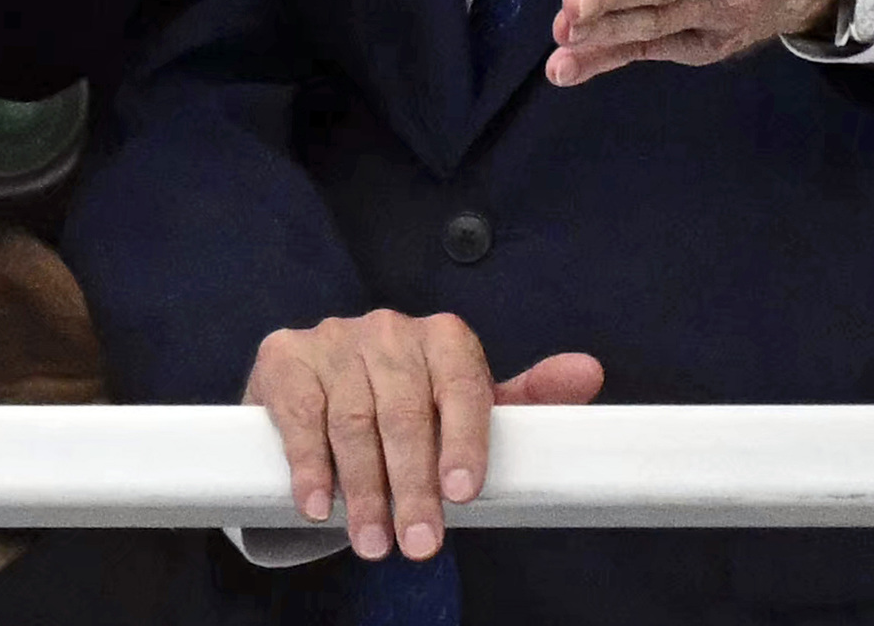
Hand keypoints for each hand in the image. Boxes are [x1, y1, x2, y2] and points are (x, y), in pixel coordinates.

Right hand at [246, 312, 601, 561]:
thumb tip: (587, 372)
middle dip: (413, 486)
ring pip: (352, 420)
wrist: (322, 395)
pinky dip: (309, 464)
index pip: (461, 386)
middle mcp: (389, 329)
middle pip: (404, 413)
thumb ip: (524, 401)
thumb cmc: (410, 409)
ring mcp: (334, 338)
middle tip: (420, 544)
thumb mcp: (467, 410)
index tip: (463, 495)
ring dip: (364, 490)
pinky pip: (300, 415)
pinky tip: (318, 504)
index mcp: (443, 337)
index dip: (463, 442)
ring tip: (373, 541)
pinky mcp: (285, 356)